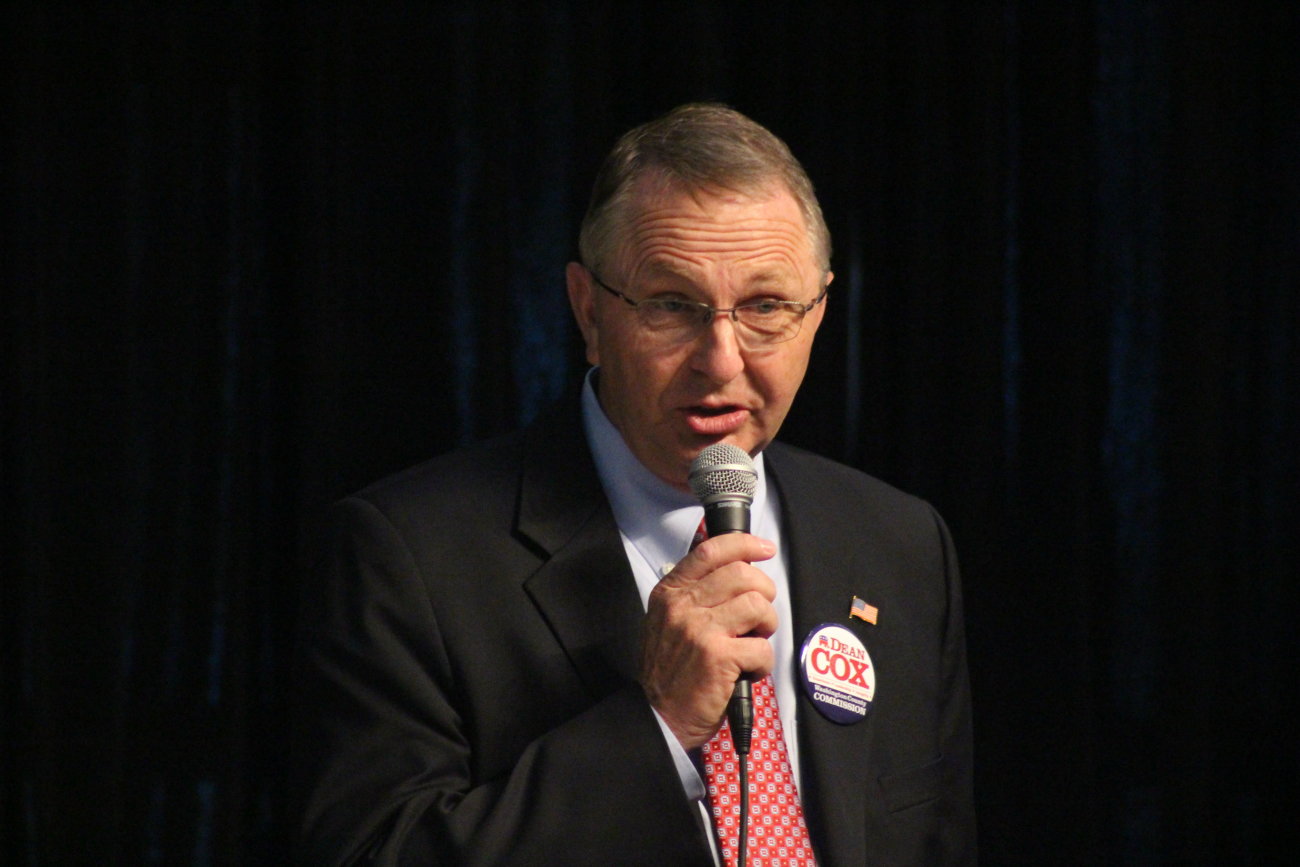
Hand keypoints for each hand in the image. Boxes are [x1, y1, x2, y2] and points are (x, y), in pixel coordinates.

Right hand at [638, 533, 777, 749]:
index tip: (763, 548)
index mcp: (670, 593)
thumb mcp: (667, 621)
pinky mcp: (718, 657)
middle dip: (764, 592)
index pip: (710, 551)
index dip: (744, 544)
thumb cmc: (669, 672)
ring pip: (758, 606)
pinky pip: (762, 647)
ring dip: (766, 626)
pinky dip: (763, 662)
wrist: (658, 716)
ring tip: (754, 642)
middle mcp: (683, 606)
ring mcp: (700, 630)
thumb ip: (694, 594)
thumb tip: (736, 570)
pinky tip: (749, 670)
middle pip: (742, 574)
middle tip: (760, 615)